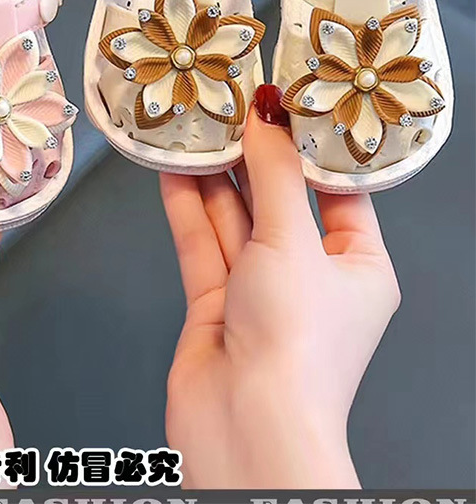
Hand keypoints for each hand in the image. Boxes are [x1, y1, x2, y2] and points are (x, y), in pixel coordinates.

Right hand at [161, 85, 400, 488]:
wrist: (245, 427)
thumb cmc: (296, 344)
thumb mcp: (295, 241)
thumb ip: (274, 176)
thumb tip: (265, 119)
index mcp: (358, 266)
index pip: (338, 192)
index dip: (312, 147)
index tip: (289, 103)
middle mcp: (309, 276)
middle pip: (280, 201)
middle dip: (254, 157)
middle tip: (231, 107)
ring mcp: (259, 290)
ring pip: (235, 220)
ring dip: (214, 177)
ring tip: (196, 127)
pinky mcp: (216, 301)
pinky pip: (203, 242)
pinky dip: (188, 206)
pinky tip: (174, 169)